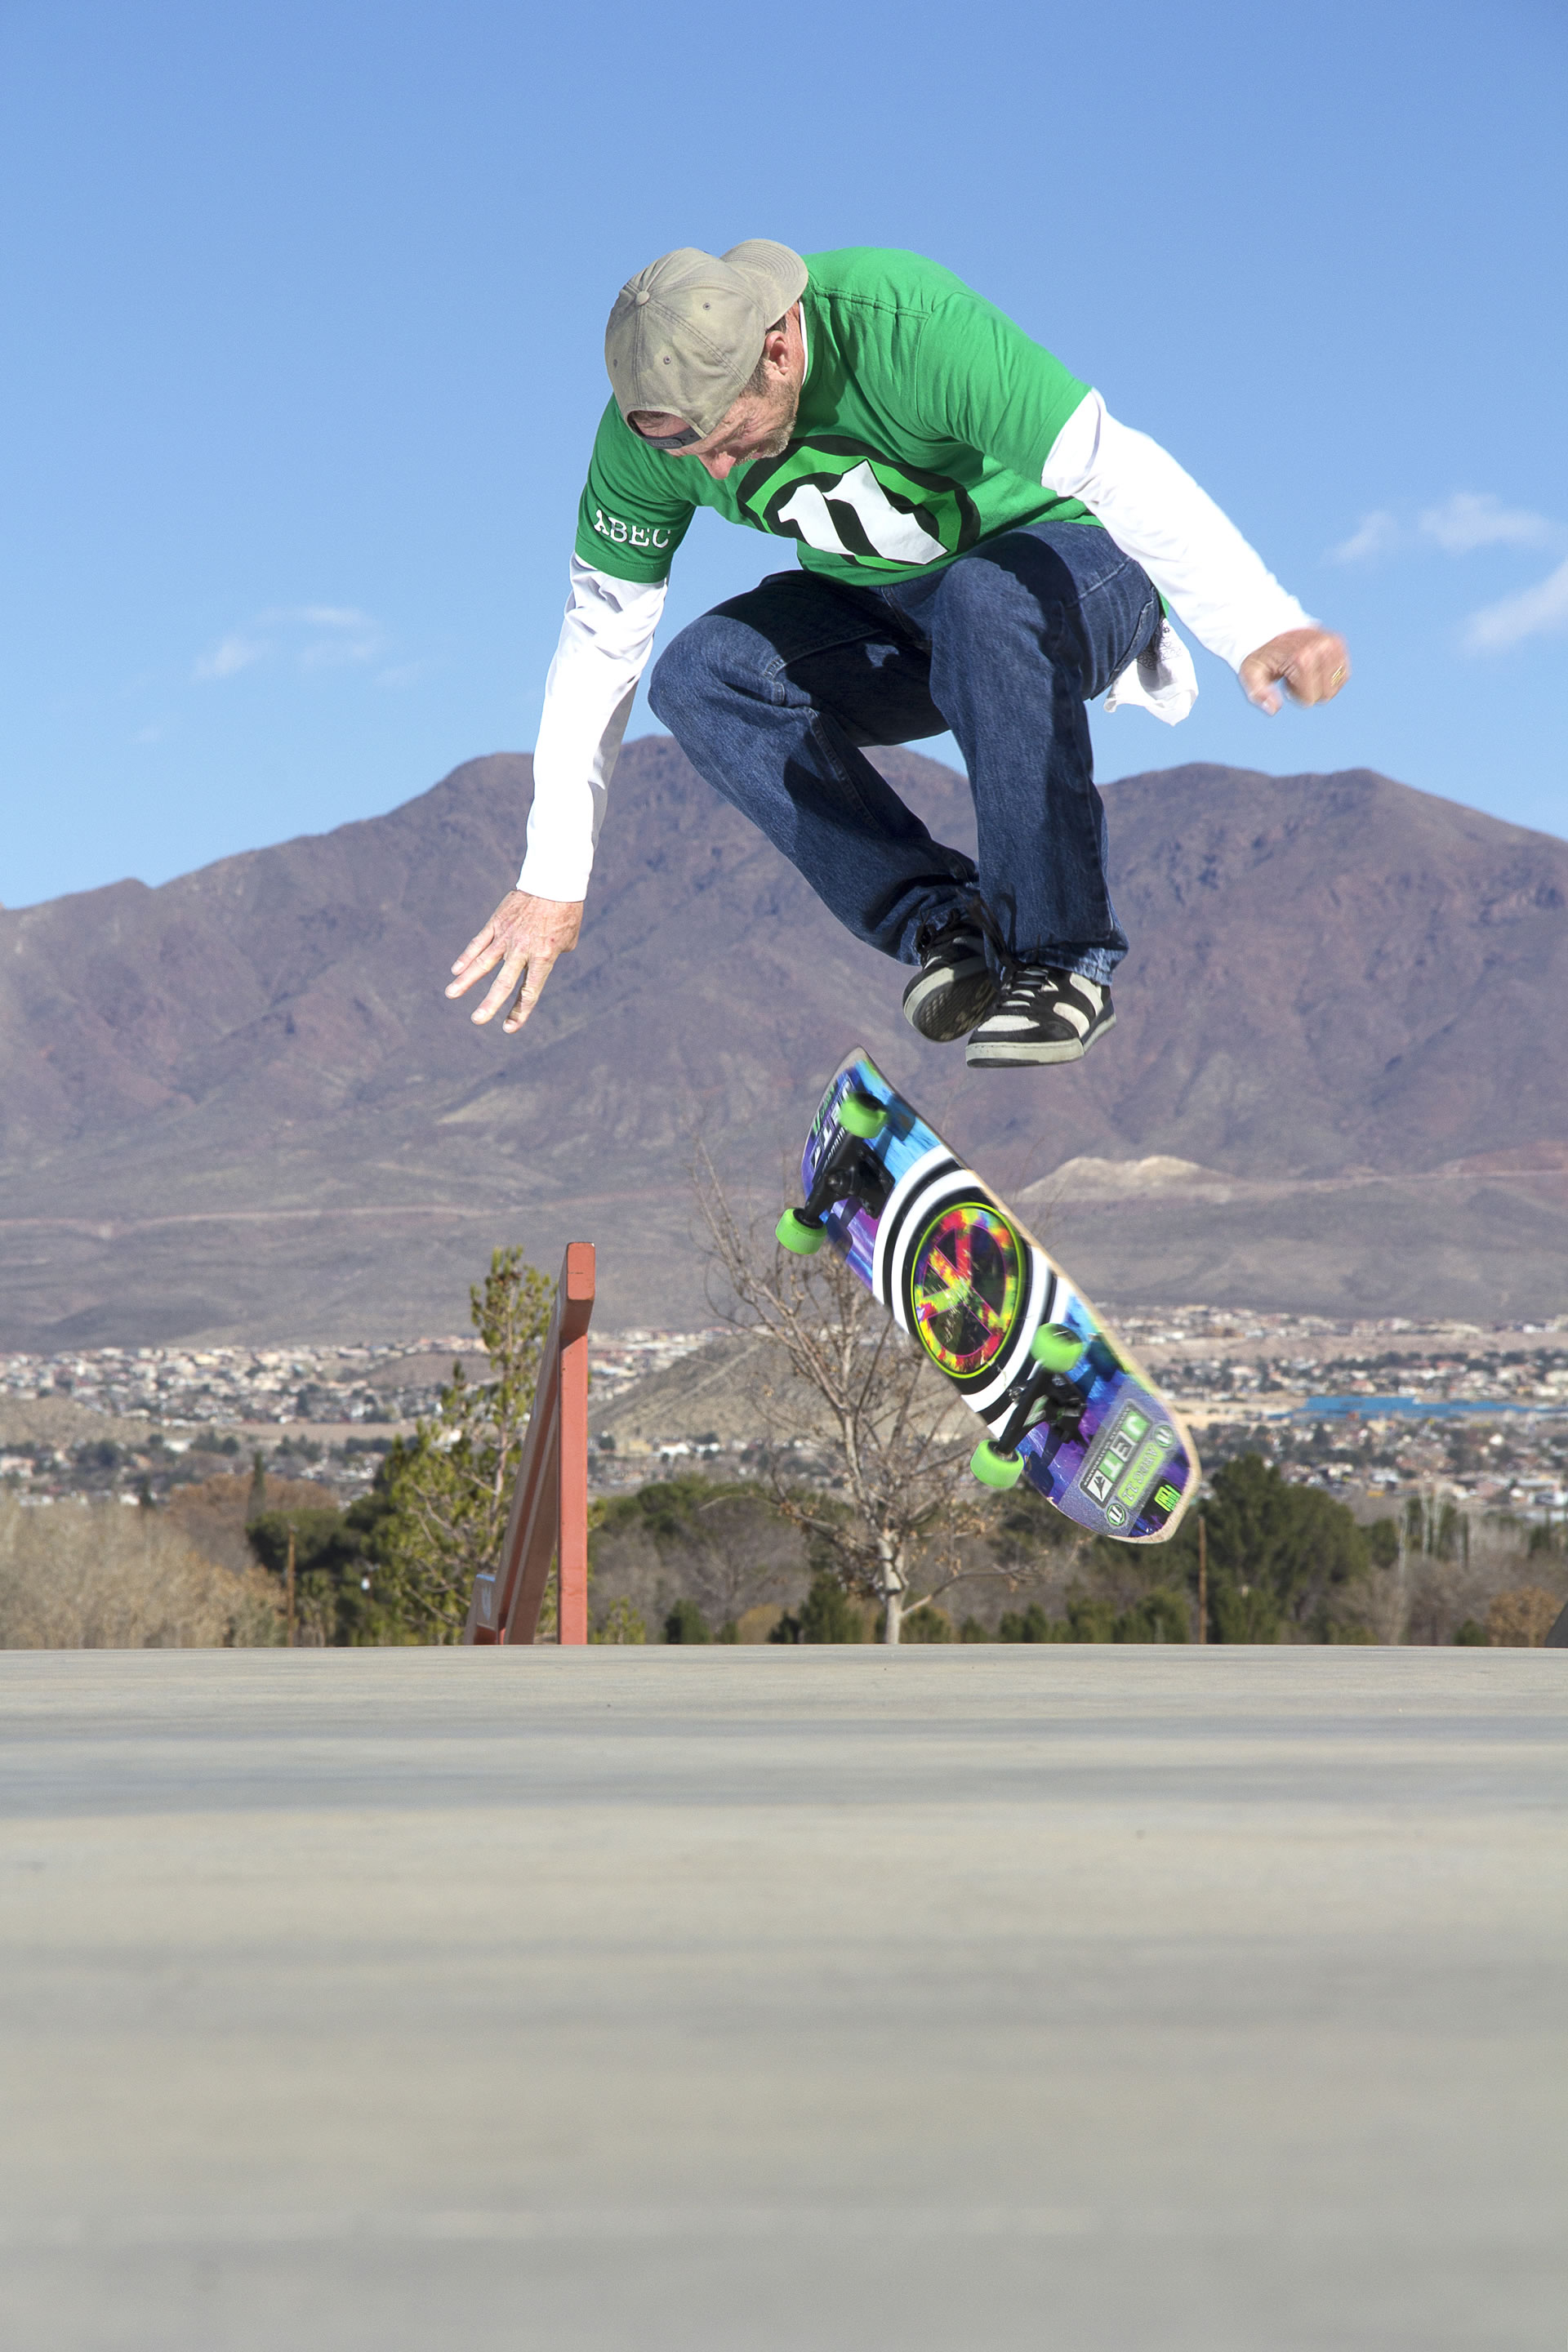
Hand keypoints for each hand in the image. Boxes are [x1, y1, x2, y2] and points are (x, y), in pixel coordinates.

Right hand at [446, 890, 583, 1032]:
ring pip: (483, 962)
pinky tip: (455, 970)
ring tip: (451, 994)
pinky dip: (466, 956)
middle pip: (503, 982)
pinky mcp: (497, 922)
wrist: (554, 879)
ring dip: (466, 980)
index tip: (508, 1028)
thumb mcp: (568, 939)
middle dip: (489, 1004)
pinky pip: (479, 942)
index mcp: (544, 957)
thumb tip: (537, 964)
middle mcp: (523, 950)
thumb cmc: (566, 911)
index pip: (530, 990)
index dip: (519, 1011)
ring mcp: (507, 936)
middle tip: (477, 1020)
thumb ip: (553, 956)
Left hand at [1240, 627, 1349, 714]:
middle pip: (1325, 694)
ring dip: (1319, 684)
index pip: (1310, 699)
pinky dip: (1330, 678)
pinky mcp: (1338, 643)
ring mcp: (1332, 644)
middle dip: (1308, 691)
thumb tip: (1274, 709)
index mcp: (1302, 657)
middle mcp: (1321, 648)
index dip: (1296, 696)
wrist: (1271, 627)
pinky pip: (1344, 675)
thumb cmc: (1262, 655)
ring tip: (1303, 669)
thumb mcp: (1251, 673)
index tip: (1286, 681)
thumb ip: (1259, 693)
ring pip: (1335, 686)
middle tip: (1294, 674)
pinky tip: (1315, 668)